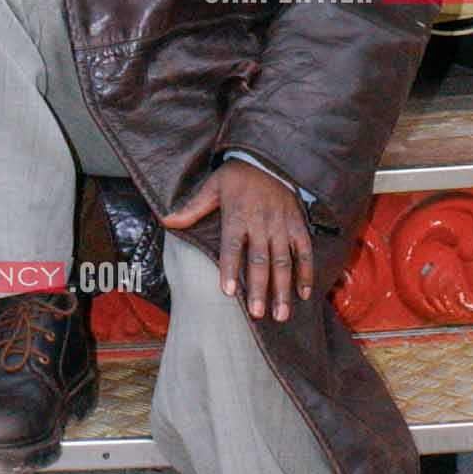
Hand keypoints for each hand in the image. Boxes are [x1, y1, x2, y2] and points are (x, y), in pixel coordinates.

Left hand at [162, 159, 312, 322]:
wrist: (268, 158)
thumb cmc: (236, 176)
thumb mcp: (212, 186)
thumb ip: (193, 208)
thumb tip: (165, 220)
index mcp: (237, 215)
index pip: (232, 246)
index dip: (230, 269)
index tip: (228, 292)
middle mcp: (260, 223)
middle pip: (260, 261)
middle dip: (259, 289)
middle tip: (258, 315)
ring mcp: (281, 226)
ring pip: (283, 261)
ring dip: (283, 289)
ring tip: (281, 314)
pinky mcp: (297, 225)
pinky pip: (304, 251)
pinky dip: (306, 272)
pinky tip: (305, 294)